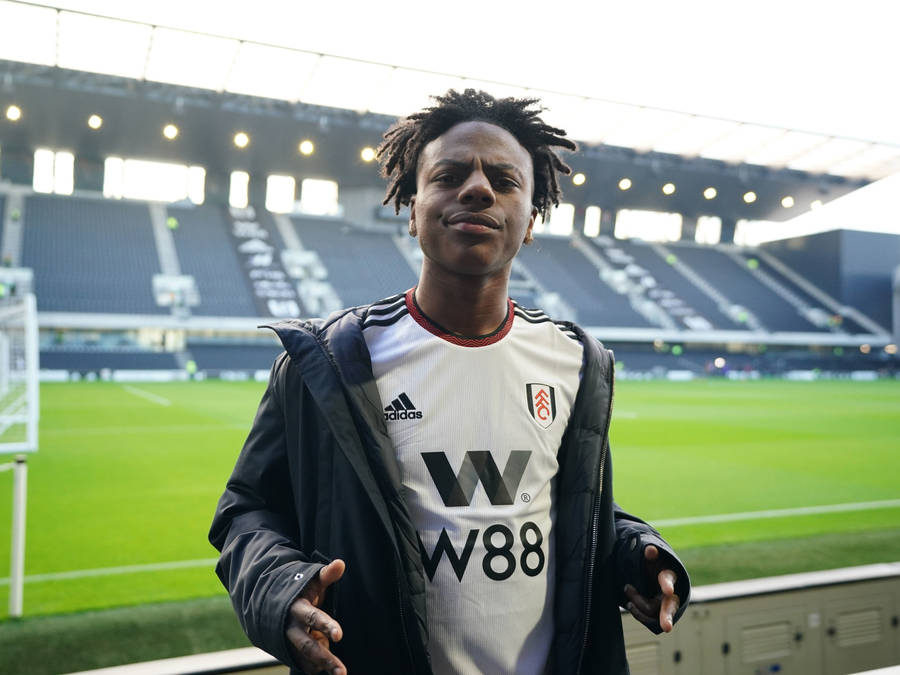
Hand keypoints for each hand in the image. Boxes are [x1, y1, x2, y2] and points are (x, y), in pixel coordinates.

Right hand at [285, 559, 346, 674]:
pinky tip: (323, 672)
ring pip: (304, 657)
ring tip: (338, 674)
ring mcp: (288, 640)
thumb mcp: (312, 580)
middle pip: (308, 645)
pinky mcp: (288, 649)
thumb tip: (340, 563)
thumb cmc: (299, 588)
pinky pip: (299, 662)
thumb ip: (327, 574)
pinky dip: (311, 668)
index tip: (339, 636)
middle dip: (325, 658)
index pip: (314, 617)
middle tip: (342, 671)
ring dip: (320, 667)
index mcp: (298, 608)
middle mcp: (291, 626)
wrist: (270, 600)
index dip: (326, 626)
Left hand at [624, 545, 679, 631]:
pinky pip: (648, 619)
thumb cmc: (651, 563)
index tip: (668, 590)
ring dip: (639, 607)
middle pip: (669, 606)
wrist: (648, 573)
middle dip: (667, 616)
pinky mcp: (655, 613)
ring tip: (628, 595)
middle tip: (666, 627)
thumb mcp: (650, 557)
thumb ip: (650, 554)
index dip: (667, 584)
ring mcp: (663, 604)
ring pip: (653, 613)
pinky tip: (631, 605)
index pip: (668, 579)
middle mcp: (670, 593)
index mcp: (668, 575)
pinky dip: (638, 614)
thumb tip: (650, 550)